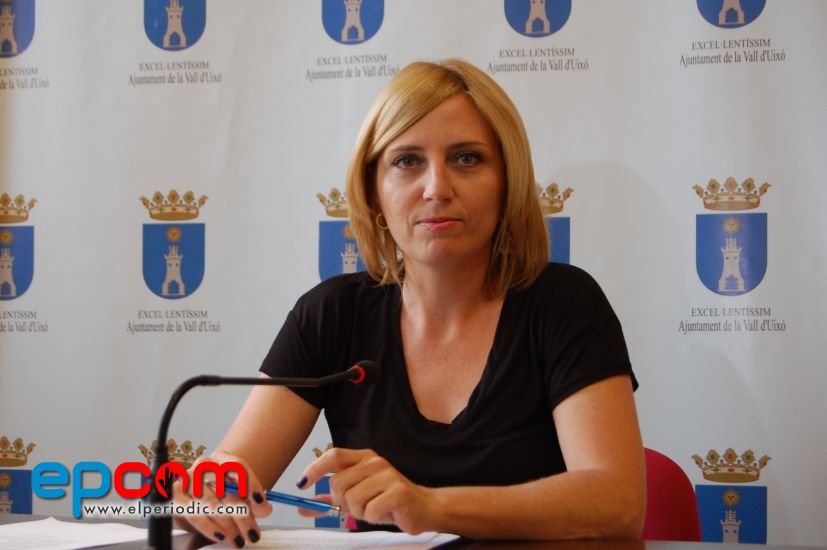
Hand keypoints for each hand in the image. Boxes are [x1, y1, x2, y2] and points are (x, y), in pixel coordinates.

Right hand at [173, 452, 272, 546]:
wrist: (199, 496)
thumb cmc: (223, 493)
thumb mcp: (241, 494)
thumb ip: (254, 500)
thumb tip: (265, 509)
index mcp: (222, 459)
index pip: (237, 466)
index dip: (250, 484)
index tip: (261, 503)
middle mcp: (204, 465)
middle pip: (225, 489)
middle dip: (242, 515)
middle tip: (252, 533)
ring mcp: (188, 479)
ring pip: (210, 503)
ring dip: (226, 525)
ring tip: (238, 540)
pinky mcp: (176, 495)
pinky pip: (191, 512)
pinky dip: (206, 526)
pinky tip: (219, 536)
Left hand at [298, 448, 436, 533]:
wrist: (423, 508)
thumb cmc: (388, 501)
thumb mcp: (356, 498)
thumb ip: (330, 501)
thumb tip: (303, 509)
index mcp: (364, 458)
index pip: (333, 456)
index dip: (314, 469)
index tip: (301, 484)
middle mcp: (375, 462)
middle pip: (338, 483)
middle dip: (342, 501)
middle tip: (357, 506)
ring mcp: (387, 475)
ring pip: (352, 499)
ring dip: (359, 512)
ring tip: (374, 509)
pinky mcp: (398, 491)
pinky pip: (370, 510)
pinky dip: (372, 517)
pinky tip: (384, 513)